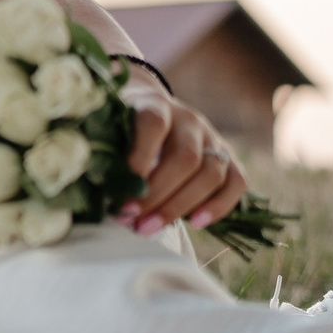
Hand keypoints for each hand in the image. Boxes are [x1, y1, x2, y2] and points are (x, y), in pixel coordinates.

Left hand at [119, 78, 246, 235]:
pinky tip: (195, 224)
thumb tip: (95, 188)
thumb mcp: (108, 125)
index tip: (119, 192)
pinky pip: (237, 182)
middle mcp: (188, 120)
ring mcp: (212, 137)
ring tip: (148, 228)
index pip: (153, 124)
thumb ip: (106, 149)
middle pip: (185, 157)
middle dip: (157, 195)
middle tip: (130, 220)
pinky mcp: (228, 157)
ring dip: (180, 206)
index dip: (138, 158)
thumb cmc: (121, 124)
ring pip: (211, 173)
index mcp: (155, 104)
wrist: (147, 104)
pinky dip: (219, 205)